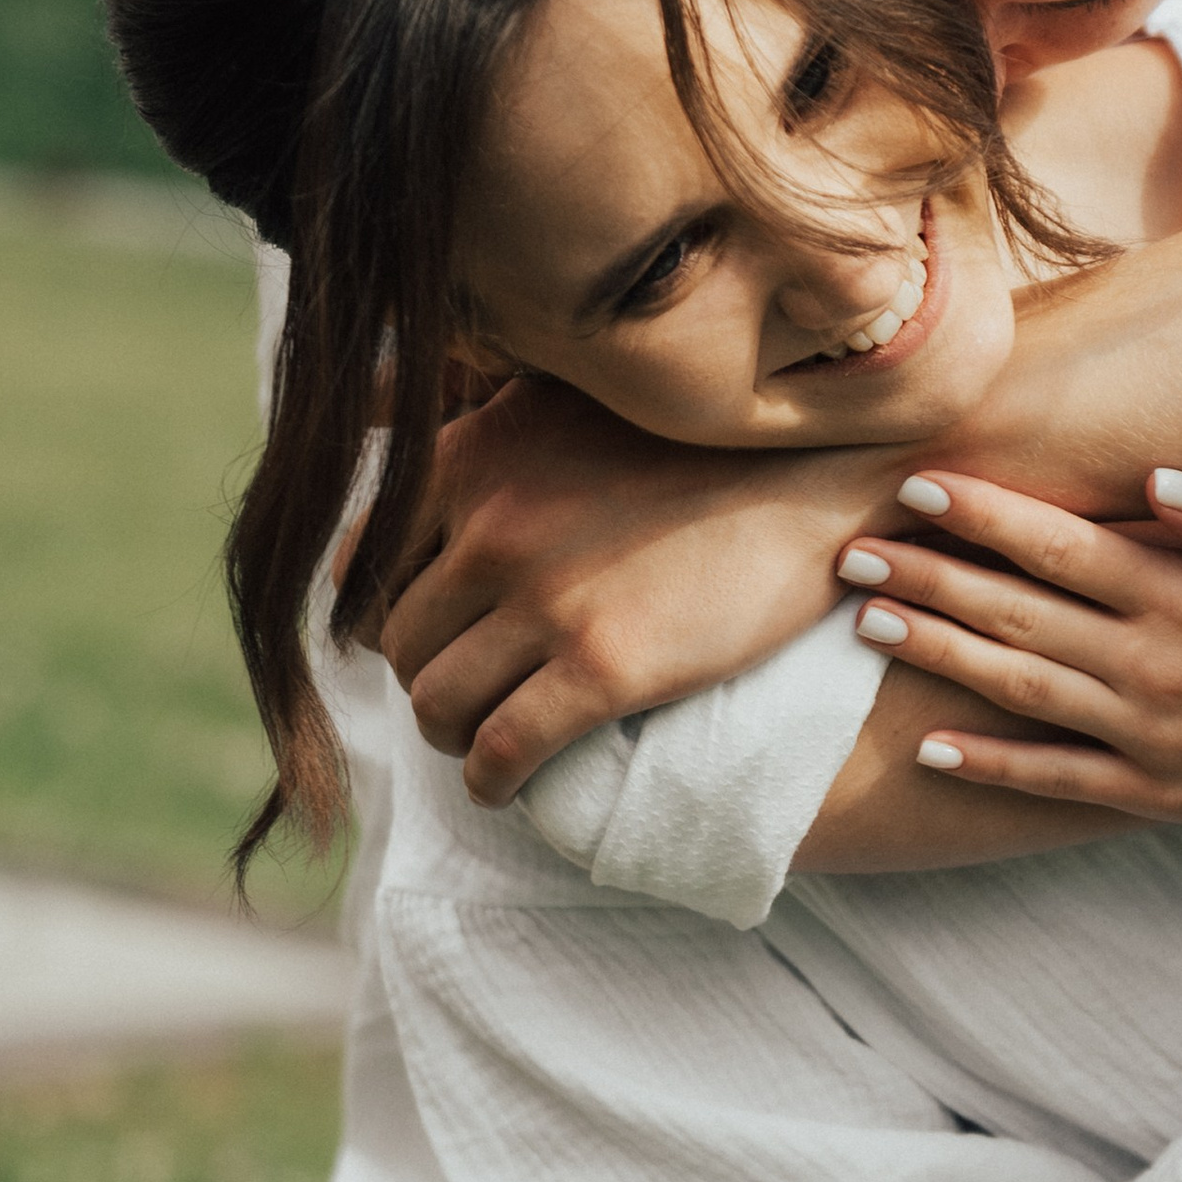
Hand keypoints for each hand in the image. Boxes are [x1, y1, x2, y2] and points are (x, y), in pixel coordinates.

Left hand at [371, 379, 891, 802]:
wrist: (817, 478)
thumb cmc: (699, 440)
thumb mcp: (565, 397)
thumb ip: (476, 420)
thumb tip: (365, 407)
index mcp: (471, 458)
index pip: (364, 563)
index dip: (384, 612)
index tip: (420, 635)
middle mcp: (490, 526)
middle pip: (400, 640)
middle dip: (423, 676)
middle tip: (464, 691)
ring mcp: (545, 601)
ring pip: (436, 702)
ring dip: (448, 733)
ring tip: (480, 740)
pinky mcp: (603, 668)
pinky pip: (503, 748)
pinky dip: (490, 779)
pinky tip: (505, 784)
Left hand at [832, 469, 1181, 839]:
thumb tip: (1154, 478)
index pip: (1065, 548)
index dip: (985, 516)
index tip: (918, 485)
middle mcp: (1161, 671)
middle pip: (1021, 616)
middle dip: (931, 578)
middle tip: (851, 551)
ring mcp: (1154, 740)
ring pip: (1022, 692)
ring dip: (939, 657)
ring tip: (869, 625)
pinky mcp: (1157, 796)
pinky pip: (1057, 780)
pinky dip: (991, 766)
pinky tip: (929, 748)